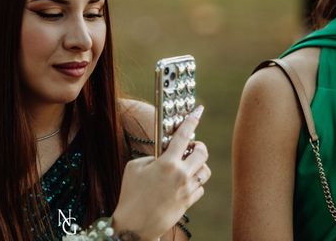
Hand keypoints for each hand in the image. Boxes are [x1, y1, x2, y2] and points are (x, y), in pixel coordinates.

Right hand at [112, 106, 209, 240]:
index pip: (183, 135)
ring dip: (198, 165)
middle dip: (198, 145)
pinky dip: (194, 182)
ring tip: (186, 166)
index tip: (198, 110)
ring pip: (205, 170)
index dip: (192, 120)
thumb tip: (164, 154)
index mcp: (167, 163)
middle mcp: (181, 175)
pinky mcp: (189, 202)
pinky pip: (200, 187)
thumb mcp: (135, 167)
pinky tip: (182, 183)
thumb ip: (152, 156)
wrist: (135, 225)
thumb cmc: (131, 194)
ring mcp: (187, 189)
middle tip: (189, 146)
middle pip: (202, 152)